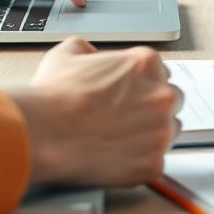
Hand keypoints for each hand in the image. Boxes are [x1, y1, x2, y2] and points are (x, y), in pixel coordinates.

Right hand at [9, 38, 182, 186]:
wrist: (44, 132)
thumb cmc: (53, 96)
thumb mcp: (68, 52)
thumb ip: (89, 49)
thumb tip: (91, 55)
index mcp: (146, 64)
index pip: (160, 73)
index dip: (141, 86)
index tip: (128, 97)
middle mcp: (161, 95)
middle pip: (170, 101)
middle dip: (151, 109)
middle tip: (124, 119)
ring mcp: (160, 130)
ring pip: (168, 132)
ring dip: (150, 135)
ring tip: (119, 140)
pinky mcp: (153, 163)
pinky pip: (156, 163)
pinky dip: (139, 163)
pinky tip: (117, 158)